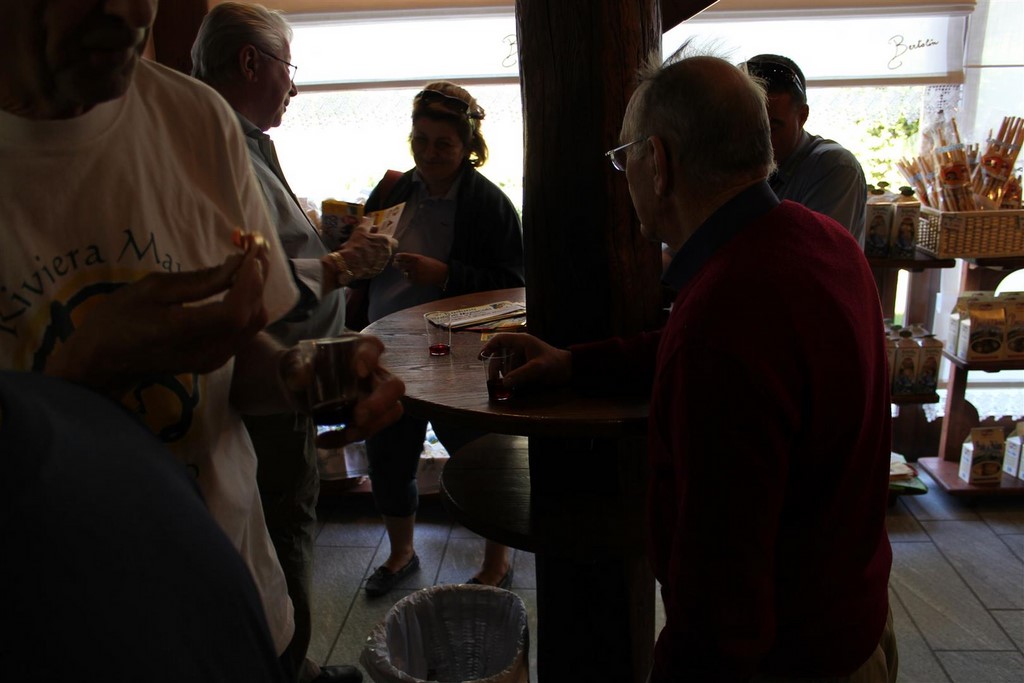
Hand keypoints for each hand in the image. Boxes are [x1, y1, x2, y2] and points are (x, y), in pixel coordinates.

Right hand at [45, 246, 270, 398]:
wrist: (101, 362)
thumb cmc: (117, 319)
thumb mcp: (152, 290)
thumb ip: (199, 280)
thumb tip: (237, 264)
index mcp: (183, 333)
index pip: (234, 312)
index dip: (249, 282)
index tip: (249, 252)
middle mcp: (205, 353)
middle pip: (251, 316)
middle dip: (259, 279)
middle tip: (255, 246)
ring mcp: (213, 361)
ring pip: (252, 324)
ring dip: (257, 291)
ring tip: (250, 260)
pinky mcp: (215, 361)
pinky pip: (244, 331)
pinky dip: (248, 305)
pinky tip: (241, 283)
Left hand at [279, 335, 405, 446]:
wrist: (296, 388)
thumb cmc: (301, 366)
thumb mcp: (293, 363)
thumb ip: (296, 368)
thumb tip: (301, 378)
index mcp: (358, 348)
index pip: (372, 347)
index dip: (370, 358)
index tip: (359, 370)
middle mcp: (373, 372)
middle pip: (393, 387)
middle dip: (379, 404)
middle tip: (358, 417)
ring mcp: (373, 396)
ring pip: (389, 413)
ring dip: (369, 428)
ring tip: (344, 435)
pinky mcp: (365, 417)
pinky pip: (367, 430)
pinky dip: (345, 439)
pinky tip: (323, 440)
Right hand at [340, 228, 395, 278]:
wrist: (349, 263)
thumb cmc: (357, 244)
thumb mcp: (360, 230)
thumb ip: (367, 223)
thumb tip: (370, 217)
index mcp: (386, 241)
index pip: (394, 241)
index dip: (387, 240)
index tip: (379, 239)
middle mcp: (387, 253)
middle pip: (387, 250)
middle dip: (380, 248)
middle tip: (369, 245)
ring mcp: (383, 264)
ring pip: (382, 258)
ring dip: (376, 256)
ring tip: (364, 254)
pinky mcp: (377, 272)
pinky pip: (376, 266)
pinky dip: (371, 264)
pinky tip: (362, 262)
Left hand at [391, 252, 447, 287]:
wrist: (441, 273)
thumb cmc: (433, 264)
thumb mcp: (423, 258)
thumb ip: (414, 259)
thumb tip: (404, 260)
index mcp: (416, 258)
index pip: (403, 256)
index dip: (398, 257)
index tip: (396, 257)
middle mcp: (414, 265)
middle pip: (400, 265)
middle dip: (396, 264)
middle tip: (394, 264)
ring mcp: (415, 273)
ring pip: (404, 273)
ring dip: (405, 272)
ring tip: (411, 271)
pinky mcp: (416, 280)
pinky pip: (409, 279)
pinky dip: (410, 278)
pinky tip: (415, 276)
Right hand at [480, 333, 571, 388]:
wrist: (570, 370)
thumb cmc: (555, 365)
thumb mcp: (538, 369)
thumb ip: (520, 375)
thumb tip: (503, 383)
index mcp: (522, 341)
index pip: (500, 340)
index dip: (488, 347)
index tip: (480, 358)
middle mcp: (520, 346)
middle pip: (500, 354)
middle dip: (495, 367)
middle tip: (493, 381)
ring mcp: (523, 355)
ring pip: (506, 363)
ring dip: (503, 373)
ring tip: (505, 385)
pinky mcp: (527, 364)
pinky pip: (513, 369)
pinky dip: (510, 376)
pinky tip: (512, 385)